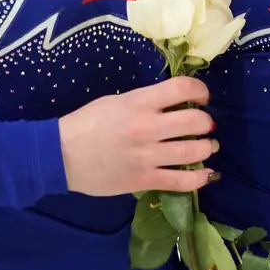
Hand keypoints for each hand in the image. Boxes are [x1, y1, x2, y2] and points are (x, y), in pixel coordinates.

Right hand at [59, 75, 218, 196]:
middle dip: (206, 121)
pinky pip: (181, 181)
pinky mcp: (144, 180)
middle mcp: (147, 127)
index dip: (200, 90)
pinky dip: (200, 178)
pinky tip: (208, 174)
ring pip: (193, 151)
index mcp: (139, 102)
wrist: (62, 155)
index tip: (202, 96)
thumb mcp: (116, 101)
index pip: (182, 88)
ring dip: (207, 147)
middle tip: (204, 124)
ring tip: (208, 146)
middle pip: (195, 121)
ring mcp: (147, 156)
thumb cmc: (87, 123)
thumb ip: (145, 101)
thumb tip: (173, 104)